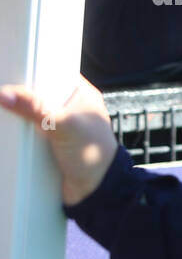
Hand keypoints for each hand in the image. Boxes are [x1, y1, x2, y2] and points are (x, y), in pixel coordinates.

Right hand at [0, 76, 117, 206]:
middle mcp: (70, 108)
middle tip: (1, 93)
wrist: (95, 191)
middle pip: (38, 94)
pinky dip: (17, 133)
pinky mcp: (48, 143)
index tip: (12, 67)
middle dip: (20, 95)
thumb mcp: (63, 125)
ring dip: (16, 115)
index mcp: (82, 95)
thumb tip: (5, 94)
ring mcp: (58, 127)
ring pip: (30, 114)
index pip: (55, 73)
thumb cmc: (92, 154)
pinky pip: (28, 133)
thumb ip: (35, 108)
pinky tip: (4, 128)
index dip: (34, 69)